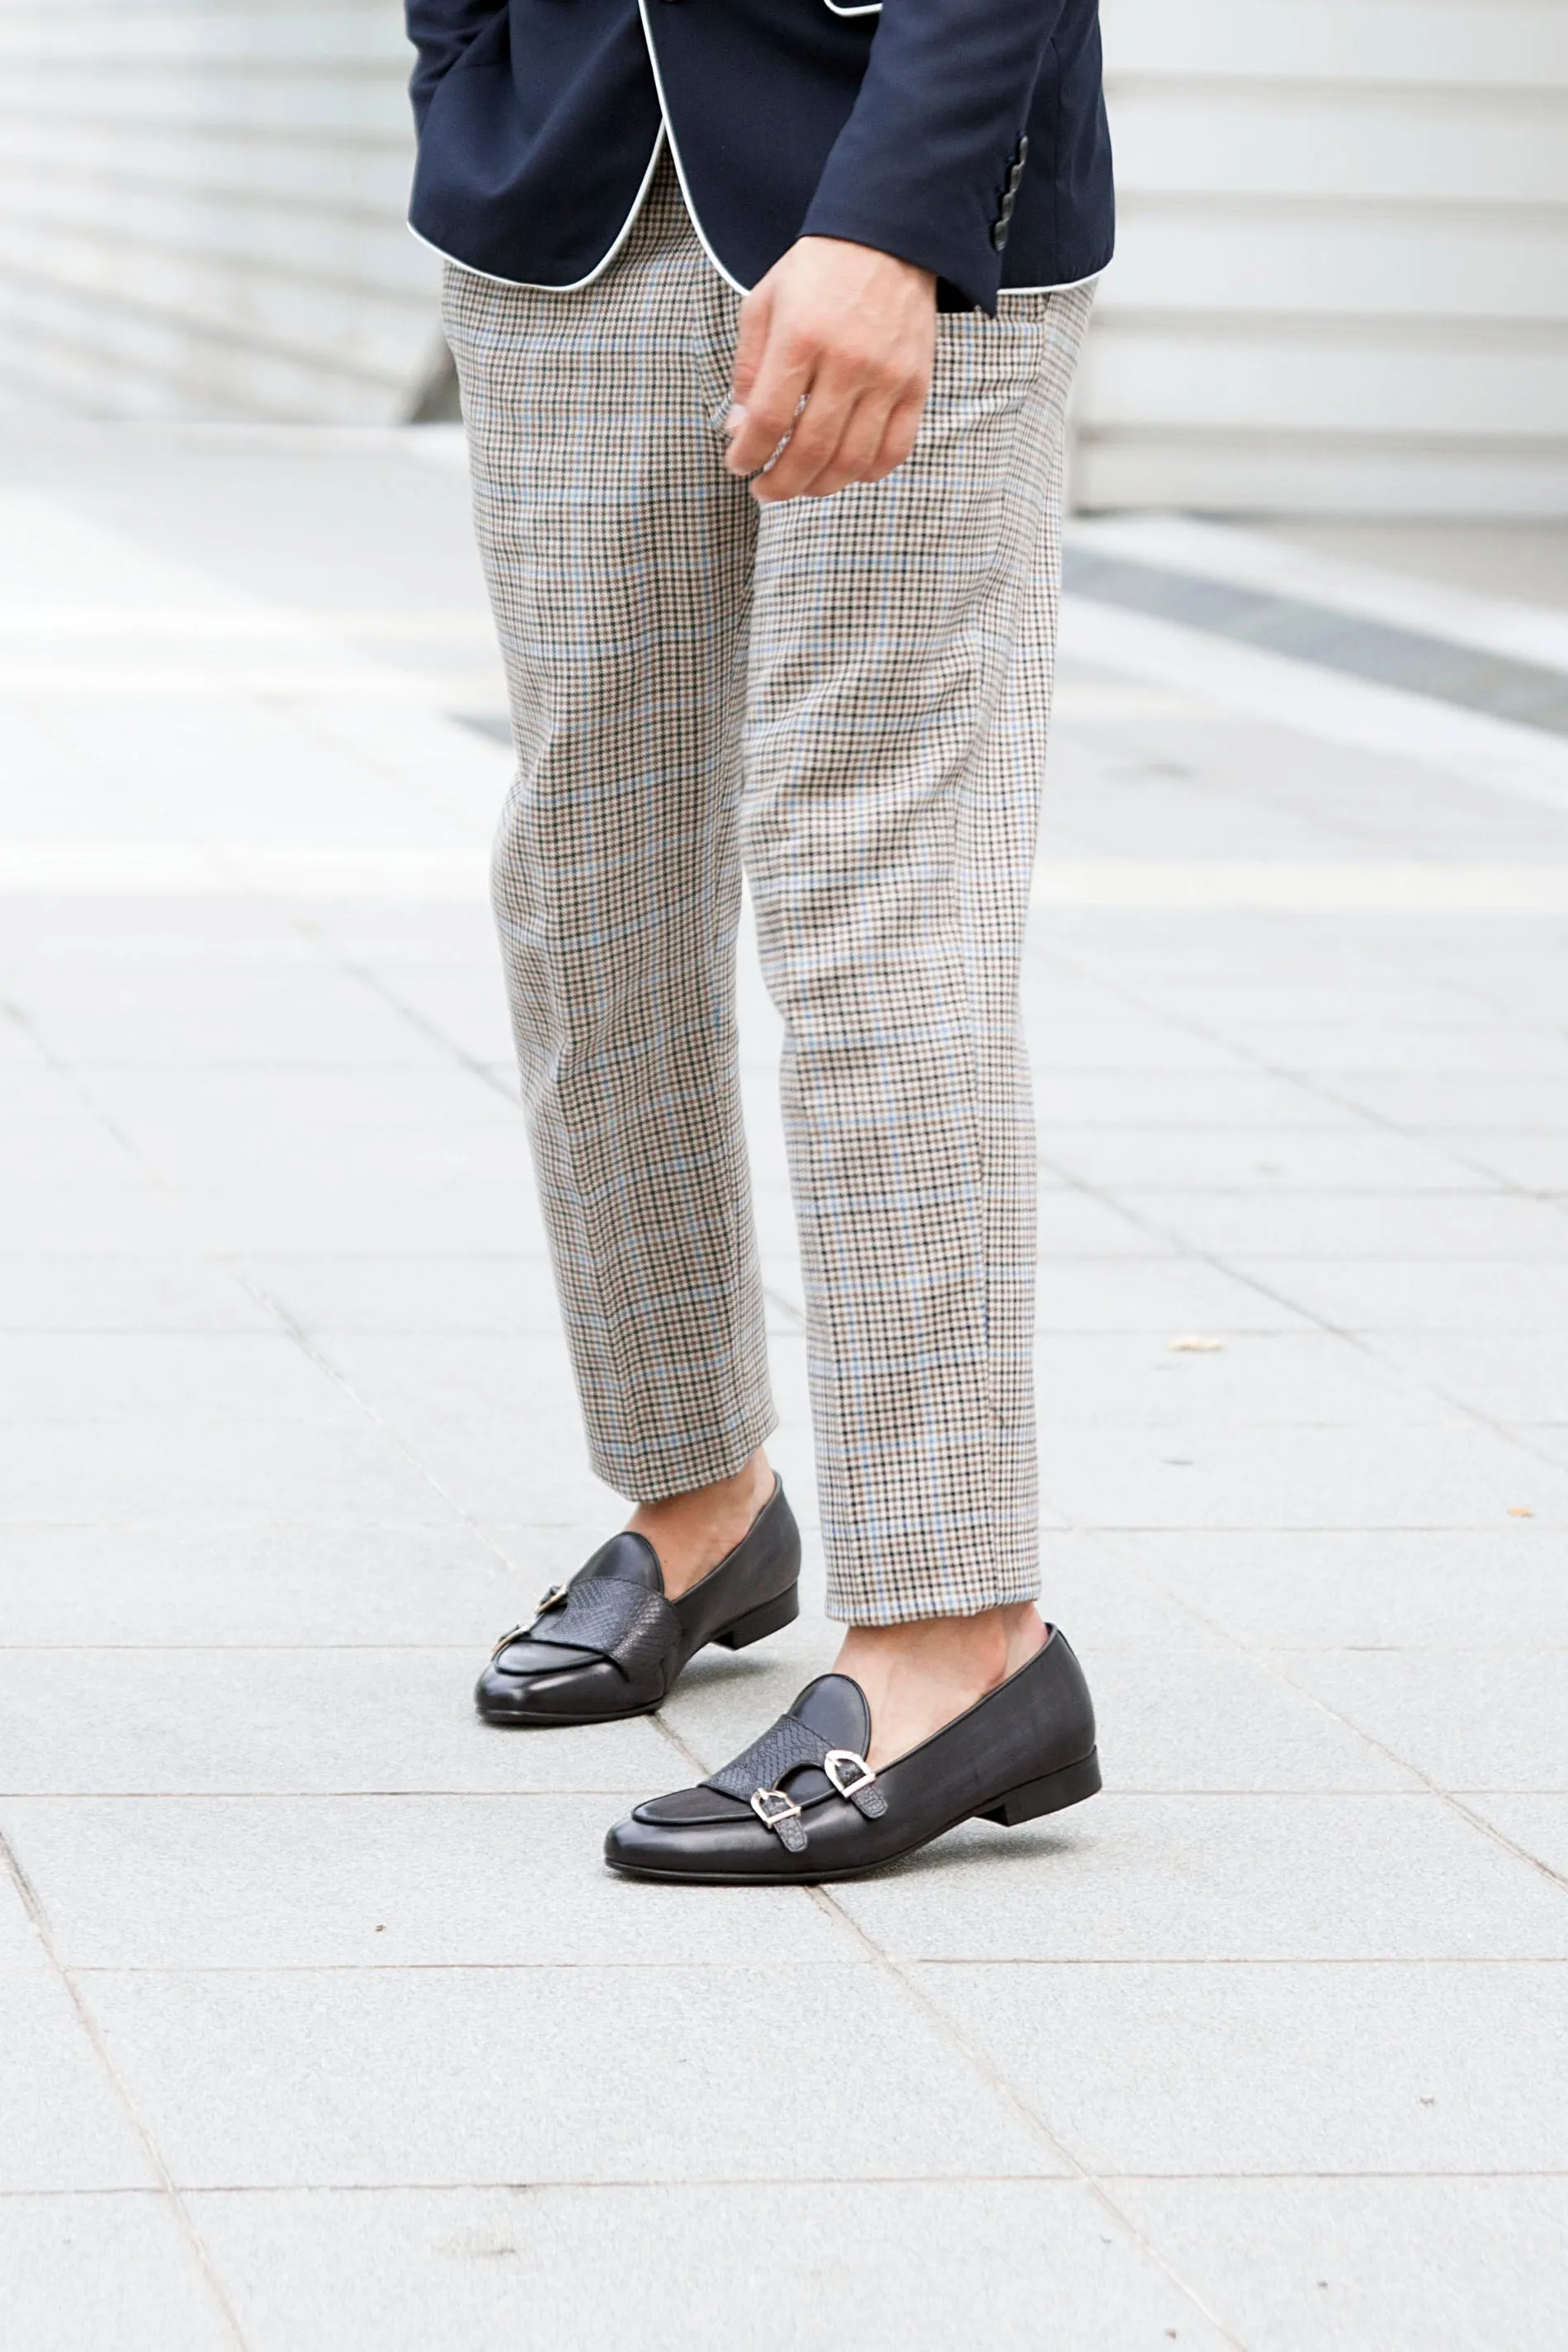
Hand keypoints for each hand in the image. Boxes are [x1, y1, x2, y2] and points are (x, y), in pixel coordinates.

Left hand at [725, 237, 936, 502]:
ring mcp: (887, 377)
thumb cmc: (818, 272)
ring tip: (801, 485)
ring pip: (852, 460)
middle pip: (810, 450)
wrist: (888, 238)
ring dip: (820, 486)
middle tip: (765, 491)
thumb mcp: (765, 303)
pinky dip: (867, 473)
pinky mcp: (916, 385)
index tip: (739, 466)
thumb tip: (739, 430)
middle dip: (780, 484)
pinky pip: (894, 450)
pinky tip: (845, 470)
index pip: (769, 419)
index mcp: (801, 337)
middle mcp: (847, 361)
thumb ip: (749, 368)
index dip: (748, 455)